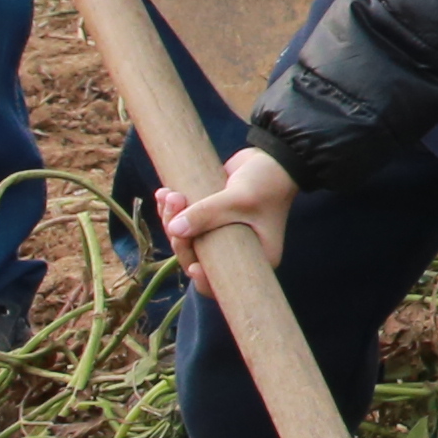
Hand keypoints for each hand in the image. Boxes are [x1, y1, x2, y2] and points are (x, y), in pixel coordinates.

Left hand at [155, 144, 299, 271]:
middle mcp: (235, 250)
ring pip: (185, 239)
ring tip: (170, 194)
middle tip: (176, 205)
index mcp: (254, 257)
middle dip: (179, 236)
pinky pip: (183, 222)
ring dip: (170, 218)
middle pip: (195, 257)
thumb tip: (173, 230)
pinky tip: (164, 193)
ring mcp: (219, 234)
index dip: (204, 279)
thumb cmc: (266, 182)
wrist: (272, 156)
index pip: (223, 280)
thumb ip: (207, 214)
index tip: (192, 266)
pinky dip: (171, 210)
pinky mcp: (208, 217)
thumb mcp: (239, 199)